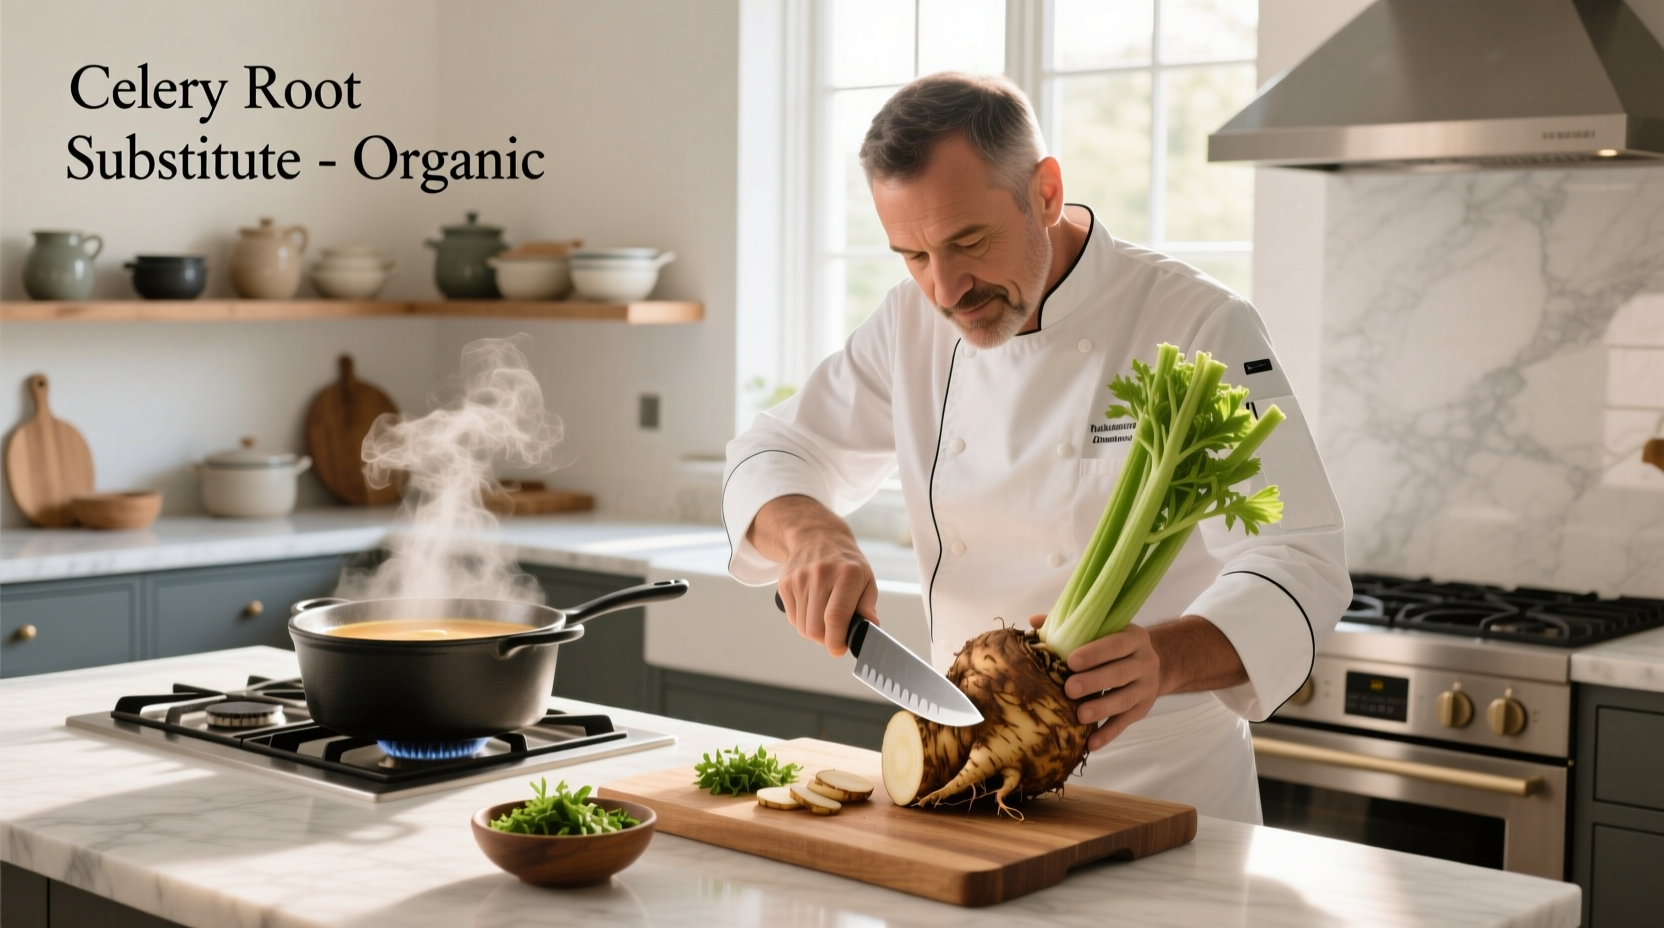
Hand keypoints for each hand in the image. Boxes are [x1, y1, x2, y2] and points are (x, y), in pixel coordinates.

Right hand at [752, 495, 878, 657]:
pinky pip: (793, 618)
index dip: (837, 640)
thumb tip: (870, 628)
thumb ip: (867, 605)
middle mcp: (821, 575)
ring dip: (814, 633)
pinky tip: (813, 608)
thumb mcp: (866, 578)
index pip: (836, 617)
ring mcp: (799, 578)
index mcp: (847, 574)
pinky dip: (803, 621)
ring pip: (802, 627)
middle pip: (815, 628)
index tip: (840, 649)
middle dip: (826, 641)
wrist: (816, 536)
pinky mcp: (785, 583)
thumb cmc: (846, 563)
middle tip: (835, 637)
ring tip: (824, 619)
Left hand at [1029, 614, 1160, 750]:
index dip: (1094, 653)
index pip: (1115, 644)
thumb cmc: (1116, 645)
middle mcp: (1145, 662)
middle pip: (1119, 673)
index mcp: (1134, 637)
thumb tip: (1034, 621)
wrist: (1154, 662)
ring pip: (1124, 699)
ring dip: (1101, 709)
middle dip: (1094, 681)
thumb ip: (1072, 626)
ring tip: (1079, 716)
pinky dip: (1108, 734)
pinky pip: (1125, 723)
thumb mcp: (1103, 630)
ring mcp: (1147, 687)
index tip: (1071, 661)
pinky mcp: (1143, 709)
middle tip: (1069, 689)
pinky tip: (1091, 744)